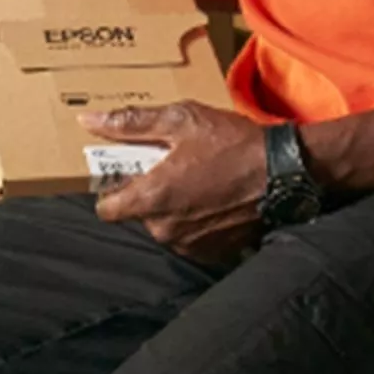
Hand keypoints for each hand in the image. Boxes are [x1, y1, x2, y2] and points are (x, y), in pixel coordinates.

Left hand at [83, 102, 268, 262]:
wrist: (284, 172)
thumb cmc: (232, 144)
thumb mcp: (181, 121)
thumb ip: (131, 123)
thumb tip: (90, 122)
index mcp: (150, 198)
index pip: (105, 209)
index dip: (112, 191)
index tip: (127, 174)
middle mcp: (164, 229)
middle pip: (138, 215)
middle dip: (150, 193)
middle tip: (173, 167)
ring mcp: (189, 244)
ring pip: (165, 226)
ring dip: (174, 207)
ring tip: (198, 181)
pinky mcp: (212, 252)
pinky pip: (190, 237)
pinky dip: (196, 221)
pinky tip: (213, 198)